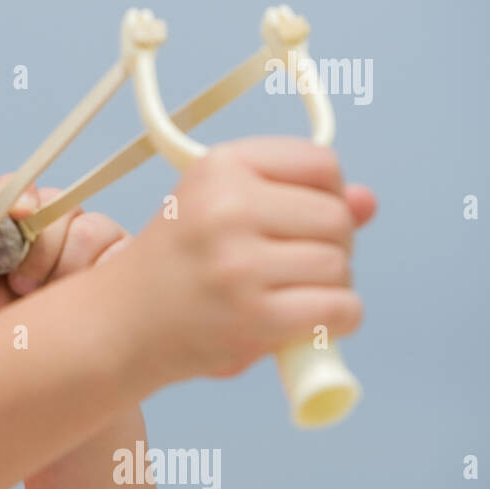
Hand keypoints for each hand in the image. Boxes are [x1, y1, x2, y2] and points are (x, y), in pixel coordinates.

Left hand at [0, 174, 132, 333]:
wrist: (42, 384)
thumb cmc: (1, 335)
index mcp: (15, 227)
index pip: (15, 191)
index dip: (13, 196)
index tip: (13, 214)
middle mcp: (56, 227)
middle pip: (55, 202)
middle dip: (37, 242)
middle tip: (20, 283)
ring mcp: (94, 242)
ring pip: (88, 226)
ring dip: (63, 262)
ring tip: (44, 299)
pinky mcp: (125, 261)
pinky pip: (116, 248)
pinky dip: (93, 271)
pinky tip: (77, 300)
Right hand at [111, 135, 377, 392]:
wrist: (120, 323)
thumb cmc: (177, 266)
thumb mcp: (220, 211)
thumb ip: (295, 200)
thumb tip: (369, 200)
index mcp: (218, 167)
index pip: (321, 163)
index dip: (326, 195)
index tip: (302, 220)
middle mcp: (226, 207)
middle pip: (337, 217)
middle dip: (333, 246)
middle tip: (295, 268)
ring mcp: (237, 262)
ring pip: (339, 266)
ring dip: (333, 287)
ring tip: (293, 296)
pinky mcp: (251, 314)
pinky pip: (338, 308)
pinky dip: (338, 321)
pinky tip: (310, 325)